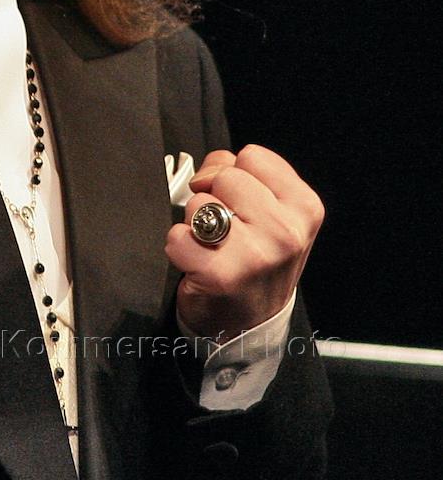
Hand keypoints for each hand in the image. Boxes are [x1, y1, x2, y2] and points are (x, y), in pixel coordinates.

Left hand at [165, 144, 324, 341]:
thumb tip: (209, 170)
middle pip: (225, 176)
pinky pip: (177, 236)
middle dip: (215, 196)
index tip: (238, 200)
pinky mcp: (219, 275)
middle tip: (226, 229)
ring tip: (215, 248)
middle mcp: (285, 232)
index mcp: (304, 208)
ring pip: (199, 203)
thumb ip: (248, 177)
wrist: (249, 327)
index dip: (234, 173)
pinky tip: (198, 264)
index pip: (252, 156)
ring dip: (196, 224)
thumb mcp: (273, 212)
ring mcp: (255, 254)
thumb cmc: (256, 260)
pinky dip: (179, 248)